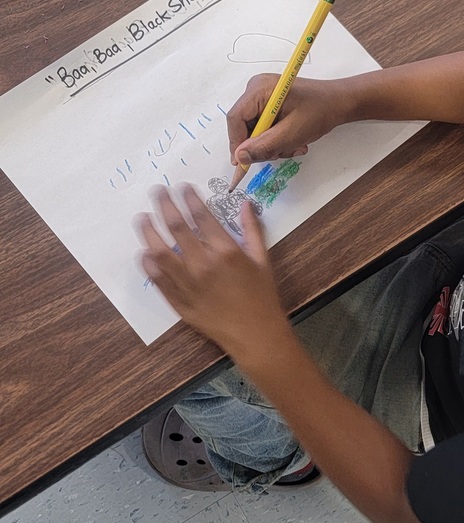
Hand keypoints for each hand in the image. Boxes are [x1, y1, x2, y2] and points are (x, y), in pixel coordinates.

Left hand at [137, 185, 293, 367]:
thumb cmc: (262, 296)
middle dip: (164, 204)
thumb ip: (252, 230)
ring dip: (148, 232)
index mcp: (226, 251)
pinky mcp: (178, 301)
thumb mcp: (262, 259)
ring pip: (159, 251)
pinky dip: (148, 264)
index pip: (201, 215)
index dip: (189, 197)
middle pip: (176, 227)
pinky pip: (157, 279)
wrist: (255, 335)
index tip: (182, 187)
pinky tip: (145, 253)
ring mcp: (187, 284)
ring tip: (142, 218)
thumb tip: (246, 204)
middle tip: (157, 191)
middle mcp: (202, 264)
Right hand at [227, 73, 351, 167]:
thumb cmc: (320, 112)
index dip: (236, 142)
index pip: (235, 118)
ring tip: (294, 145)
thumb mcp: (292, 133)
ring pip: (255, 129)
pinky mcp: (269, 103)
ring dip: (272, 144)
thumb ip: (265, 146)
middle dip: (261, 144)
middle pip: (244, 125)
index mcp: (259, 89)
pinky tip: (293, 139)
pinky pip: (264, 126)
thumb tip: (240, 156)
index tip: (242, 163)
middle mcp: (257, 89)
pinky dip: (276, 138)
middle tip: (281, 152)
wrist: (339, 102)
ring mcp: (263, 96)